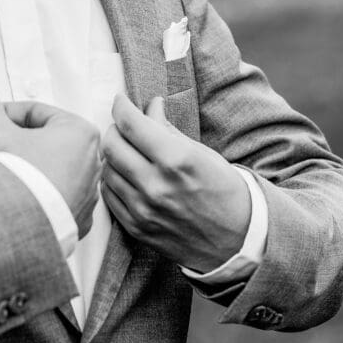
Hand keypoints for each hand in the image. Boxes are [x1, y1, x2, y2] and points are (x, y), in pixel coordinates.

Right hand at [0, 68, 101, 238]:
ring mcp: (90, 192)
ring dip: (35, 169)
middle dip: (23, 143)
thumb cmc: (16, 174)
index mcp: (80, 131)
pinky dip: (44, 197)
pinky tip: (23, 199)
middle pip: (49, 141)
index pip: (38, 114)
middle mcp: (94, 160)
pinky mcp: (81, 219)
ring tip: (8, 176)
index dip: (8, 116)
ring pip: (57, 170)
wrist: (18, 227)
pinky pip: (61, 199)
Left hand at [100, 95, 250, 272]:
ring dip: (112, 155)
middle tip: (124, 127)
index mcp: (177, 160)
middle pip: (111, 144)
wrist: (236, 241)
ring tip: (127, 151)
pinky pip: (108, 195)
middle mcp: (156, 185)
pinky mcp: (136, 227)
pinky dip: (113, 179)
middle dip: (114, 128)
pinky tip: (126, 174)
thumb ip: (168, 129)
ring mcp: (143, 209)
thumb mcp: (201, 153)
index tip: (121, 101)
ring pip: (105, 169)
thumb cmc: (223, 191)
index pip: (131, 124)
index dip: (121, 106)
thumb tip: (150, 106)